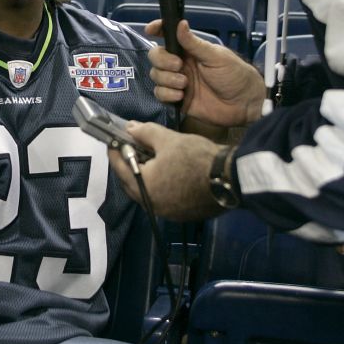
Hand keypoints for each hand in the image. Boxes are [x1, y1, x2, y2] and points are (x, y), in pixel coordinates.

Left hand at [106, 121, 225, 221]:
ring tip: (150, 160)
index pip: (120, 168)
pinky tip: (168, 174)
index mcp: (144, 186)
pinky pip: (163, 200)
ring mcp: (168, 213)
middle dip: (128, 166)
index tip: (113, 142)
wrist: (230, 179)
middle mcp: (152, 204)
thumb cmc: (196, 158)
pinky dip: (160, 187)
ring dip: (144, 177)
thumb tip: (130, 128)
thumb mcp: (169, 139)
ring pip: (148, 193)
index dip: (115, 152)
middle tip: (131, 149)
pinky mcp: (182, 215)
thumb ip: (145, 133)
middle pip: (131, 184)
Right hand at [145, 19, 264, 126]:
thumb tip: (180, 23)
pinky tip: (181, 96)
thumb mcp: (216, 56)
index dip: (157, 30)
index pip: (168, 36)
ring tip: (185, 84)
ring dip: (167, 79)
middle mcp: (181, 64)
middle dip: (162, 60)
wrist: (243, 104)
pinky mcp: (177, 100)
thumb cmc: (234, 75)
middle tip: (179, 66)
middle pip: (156, 56)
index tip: (150, 30)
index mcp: (189, 50)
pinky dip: (167, 94)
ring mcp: (177, 82)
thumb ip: (194, 43)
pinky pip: (160, 94)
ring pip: (156, 76)